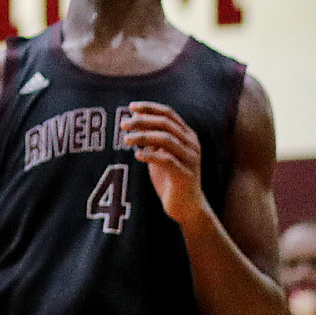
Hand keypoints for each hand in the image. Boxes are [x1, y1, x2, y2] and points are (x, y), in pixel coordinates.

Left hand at [122, 102, 210, 226]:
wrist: (186, 207)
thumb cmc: (170, 178)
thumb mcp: (160, 153)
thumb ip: (152, 137)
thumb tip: (133, 117)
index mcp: (187, 135)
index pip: (169, 114)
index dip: (150, 108)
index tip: (131, 107)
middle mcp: (192, 144)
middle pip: (165, 124)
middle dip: (142, 121)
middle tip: (123, 125)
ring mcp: (191, 159)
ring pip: (166, 139)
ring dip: (143, 136)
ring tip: (126, 139)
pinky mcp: (186, 175)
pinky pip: (167, 160)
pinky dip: (150, 155)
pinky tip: (137, 155)